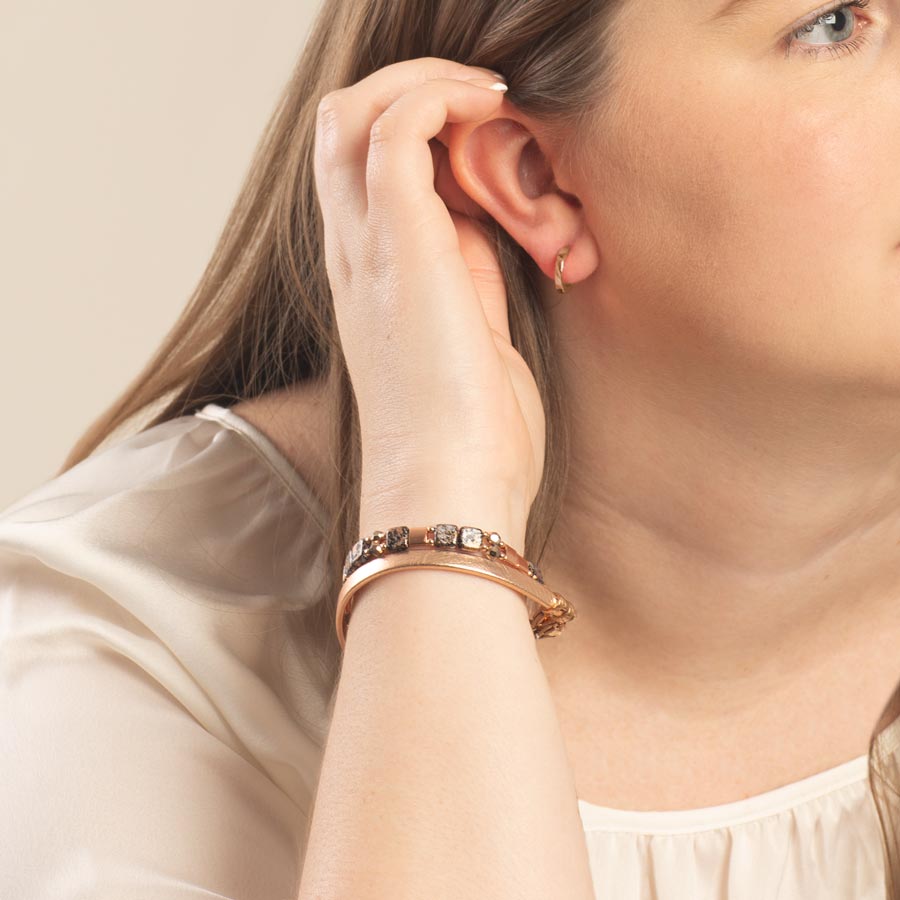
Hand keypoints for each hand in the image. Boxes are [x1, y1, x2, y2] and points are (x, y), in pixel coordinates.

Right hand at [313, 58, 546, 537]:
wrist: (448, 490)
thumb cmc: (468, 434)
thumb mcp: (473, 335)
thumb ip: (467, 275)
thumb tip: (480, 223)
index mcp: (369, 278)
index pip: (360, 167)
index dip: (417, 127)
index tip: (486, 131)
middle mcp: (354, 254)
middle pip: (341, 125)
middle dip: (411, 88)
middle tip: (484, 102)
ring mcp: (368, 249)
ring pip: (354, 114)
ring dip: (424, 84)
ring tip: (489, 99)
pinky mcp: (402, 247)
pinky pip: (398, 132)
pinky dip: (440, 99)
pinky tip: (491, 113)